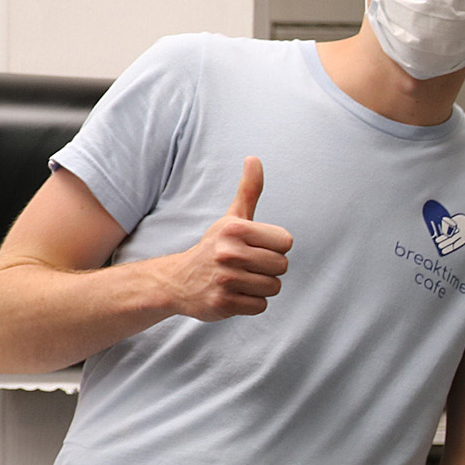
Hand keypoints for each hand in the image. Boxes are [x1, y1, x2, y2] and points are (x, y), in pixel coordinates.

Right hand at [170, 157, 291, 320]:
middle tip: (246, 265)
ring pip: (273, 287)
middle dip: (268, 268)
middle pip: (282, 266)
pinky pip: (260, 306)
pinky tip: (234, 294)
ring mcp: (225, 280)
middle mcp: (229, 253)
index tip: (255, 247)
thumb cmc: (215, 246)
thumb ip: (249, 190)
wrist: (178, 281)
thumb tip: (254, 158)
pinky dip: (251, 303)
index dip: (275, 246)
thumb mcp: (232, 217)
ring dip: (260, 286)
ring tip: (240, 279)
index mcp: (235, 229)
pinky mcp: (223, 304)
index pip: (286, 242)